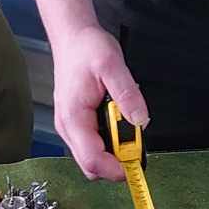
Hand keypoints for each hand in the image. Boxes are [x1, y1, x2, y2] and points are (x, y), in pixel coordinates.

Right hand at [50, 24, 145, 183]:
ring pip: (92, 159)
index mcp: (74, 118)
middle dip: (116, 162)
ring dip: (113, 152)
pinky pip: (93, 146)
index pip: (92, 160)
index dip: (116, 169)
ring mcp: (71, 128)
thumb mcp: (112, 65)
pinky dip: (109, 143)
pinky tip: (117, 124)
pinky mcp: (77, 126)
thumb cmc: (86, 49)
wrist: (73, 39)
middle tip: (134, 142)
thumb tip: (141, 121)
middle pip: (92, 166)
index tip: (136, 163)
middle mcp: (68, 128)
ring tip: (125, 125)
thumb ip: (127, 94)